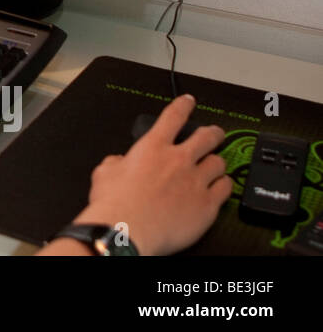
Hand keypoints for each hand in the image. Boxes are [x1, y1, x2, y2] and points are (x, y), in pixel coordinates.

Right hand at [70, 94, 231, 254]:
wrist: (126, 230)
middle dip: (213, 132)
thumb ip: (116, 162)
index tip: (188, 101)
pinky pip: (226, 189)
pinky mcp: (207, 205)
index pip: (173, 116)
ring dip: (216, 162)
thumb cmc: (114, 204)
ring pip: (219, 163)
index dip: (183, 105)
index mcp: (152, 147)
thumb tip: (120, 162)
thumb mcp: (104, 172)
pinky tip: (220, 188)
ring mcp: (196, 181)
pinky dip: (224, 186)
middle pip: (207, 137)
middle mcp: (178, 160)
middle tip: (215, 133)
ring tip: (215, 166)